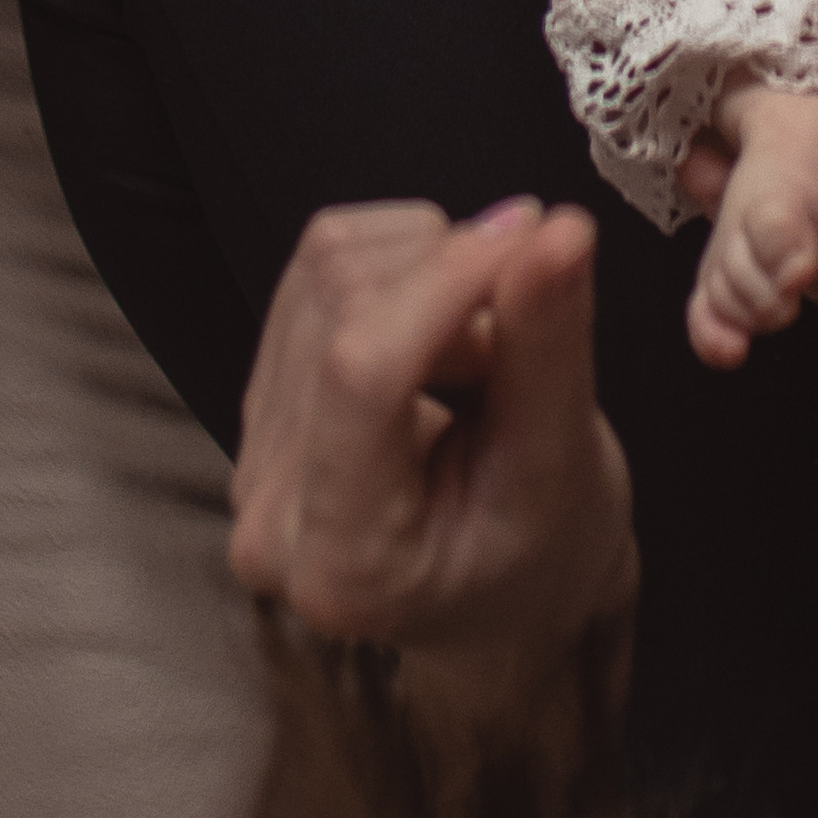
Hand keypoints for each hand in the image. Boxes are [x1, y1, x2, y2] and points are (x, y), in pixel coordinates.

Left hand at [230, 198, 636, 706]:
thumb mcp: (563, 465)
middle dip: (454, 282)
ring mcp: (254, 449)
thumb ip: (548, 347)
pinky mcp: (262, 391)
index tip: (534, 234)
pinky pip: (321, 262)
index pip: (362, 371)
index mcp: (345, 563)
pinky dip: (401, 264)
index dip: (447, 279)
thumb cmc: (541, 550)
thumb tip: (556, 230)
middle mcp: (270, 512)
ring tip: (482, 352)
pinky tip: (439, 334)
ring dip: (430, 270)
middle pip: (348, 301)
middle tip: (520, 339)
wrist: (504, 587)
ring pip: (331, 264)